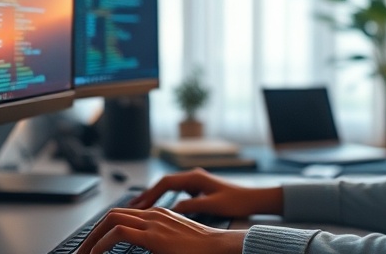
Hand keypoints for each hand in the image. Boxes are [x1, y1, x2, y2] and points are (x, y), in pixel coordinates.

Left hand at [76, 206, 246, 253]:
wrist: (220, 247)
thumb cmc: (200, 249)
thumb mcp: (172, 242)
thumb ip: (154, 242)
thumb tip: (140, 247)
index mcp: (156, 215)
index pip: (121, 215)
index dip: (102, 230)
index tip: (92, 245)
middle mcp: (153, 214)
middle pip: (111, 215)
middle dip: (92, 234)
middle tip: (81, 251)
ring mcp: (153, 222)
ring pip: (111, 220)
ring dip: (92, 238)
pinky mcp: (155, 236)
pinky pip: (120, 232)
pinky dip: (102, 244)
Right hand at [129, 168, 282, 216]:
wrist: (253, 198)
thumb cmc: (236, 201)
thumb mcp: (213, 205)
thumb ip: (192, 205)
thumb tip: (173, 209)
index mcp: (195, 177)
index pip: (165, 183)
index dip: (150, 194)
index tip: (139, 205)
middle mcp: (193, 176)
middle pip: (164, 183)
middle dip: (147, 194)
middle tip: (132, 206)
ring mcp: (195, 181)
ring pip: (169, 187)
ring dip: (155, 196)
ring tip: (140, 208)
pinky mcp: (198, 187)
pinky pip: (176, 191)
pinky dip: (164, 198)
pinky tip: (159, 208)